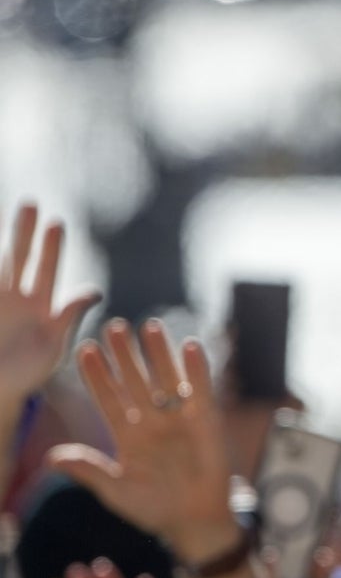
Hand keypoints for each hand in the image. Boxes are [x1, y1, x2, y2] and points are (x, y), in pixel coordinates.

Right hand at [0, 204, 99, 404]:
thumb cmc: (29, 373)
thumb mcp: (55, 347)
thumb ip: (70, 318)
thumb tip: (94, 291)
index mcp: (42, 304)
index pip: (48, 268)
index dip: (52, 248)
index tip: (55, 224)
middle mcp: (17, 297)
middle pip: (21, 257)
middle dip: (25, 231)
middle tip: (32, 203)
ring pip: (0, 265)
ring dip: (4, 239)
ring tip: (14, 212)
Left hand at [47, 319, 239, 563]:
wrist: (193, 520)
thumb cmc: (153, 509)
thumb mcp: (117, 492)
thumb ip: (90, 471)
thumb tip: (51, 457)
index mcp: (127, 435)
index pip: (109, 398)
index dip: (98, 375)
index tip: (84, 351)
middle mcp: (152, 421)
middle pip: (136, 380)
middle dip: (124, 355)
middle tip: (113, 326)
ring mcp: (179, 419)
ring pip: (166, 378)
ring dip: (158, 353)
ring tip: (149, 326)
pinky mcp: (206, 421)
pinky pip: (201, 391)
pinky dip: (197, 370)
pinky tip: (190, 347)